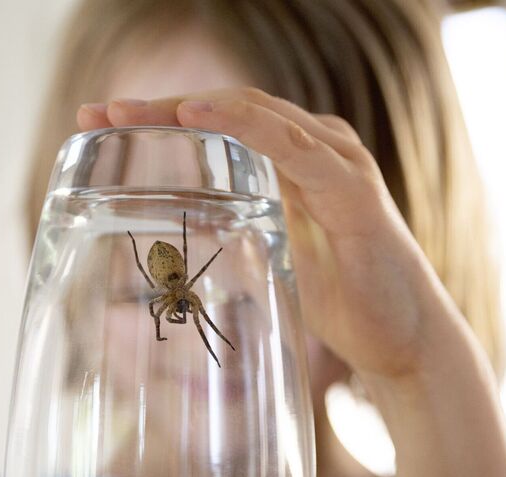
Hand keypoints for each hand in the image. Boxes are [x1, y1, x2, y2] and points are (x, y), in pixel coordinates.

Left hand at [79, 89, 460, 378]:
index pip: (220, 120)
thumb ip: (233, 233)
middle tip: (98, 112)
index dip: (159, 116)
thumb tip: (176, 234)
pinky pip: (295, 148)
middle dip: (160, 106)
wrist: (406, 341)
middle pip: (229, 107)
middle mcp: (318, 148)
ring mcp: (339, 163)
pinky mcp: (355, 191)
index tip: (98, 122)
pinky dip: (247, 127)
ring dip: (190, 107)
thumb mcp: (270, 256)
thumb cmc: (345, 299)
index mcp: (296, 159)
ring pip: (256, 114)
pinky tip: (201, 116)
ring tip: (132, 111)